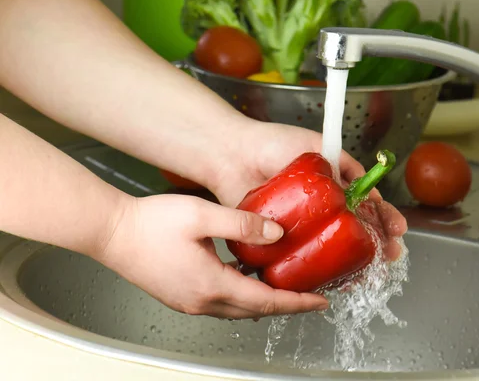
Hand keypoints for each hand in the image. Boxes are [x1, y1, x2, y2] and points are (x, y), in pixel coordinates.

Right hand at [98, 194, 327, 318]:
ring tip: (282, 286)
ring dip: (262, 301)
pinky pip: (220, 302)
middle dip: (285, 305)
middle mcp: (201, 301)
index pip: (266, 302)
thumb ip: (242, 224)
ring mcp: (188, 302)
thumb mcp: (202, 216)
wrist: (110, 232)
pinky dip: (241, 296)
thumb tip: (275, 234)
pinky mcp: (179, 295)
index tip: (318, 302)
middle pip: (254, 311)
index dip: (296, 302)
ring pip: (236, 310)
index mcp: (211, 285)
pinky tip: (245, 277)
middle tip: (307, 296)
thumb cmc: (148, 224)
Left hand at [212, 121, 407, 260]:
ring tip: (370, 269)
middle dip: (377, 243)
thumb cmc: (271, 144)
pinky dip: (322, 271)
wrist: (232, 156)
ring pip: (332, 249)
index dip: (383, 217)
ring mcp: (301, 227)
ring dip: (355, 262)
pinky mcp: (279, 241)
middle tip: (391, 253)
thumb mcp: (316, 146)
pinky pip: (304, 260)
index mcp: (331, 186)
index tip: (397, 228)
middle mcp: (318, 209)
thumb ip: (343, 163)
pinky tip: (338, 278)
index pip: (365, 204)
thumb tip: (368, 186)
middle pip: (354, 230)